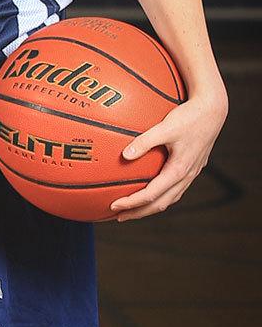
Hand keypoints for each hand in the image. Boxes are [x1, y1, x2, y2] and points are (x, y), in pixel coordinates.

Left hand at [110, 86, 227, 219]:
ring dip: (150, 206)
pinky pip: (175, 189)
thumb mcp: (165, 128)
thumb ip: (145, 141)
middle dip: (139, 212)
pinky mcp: (193, 167)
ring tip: (132, 209)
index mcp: (179, 170)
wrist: (213, 110)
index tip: (113, 205)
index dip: (131, 203)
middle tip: (118, 216)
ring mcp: (191, 173)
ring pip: (170, 198)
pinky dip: (161, 196)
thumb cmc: (189, 117)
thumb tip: (124, 155)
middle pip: (160, 204)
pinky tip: (151, 191)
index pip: (151, 195)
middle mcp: (186, 176)